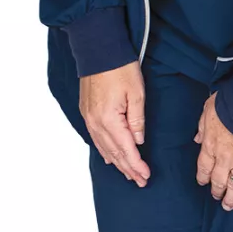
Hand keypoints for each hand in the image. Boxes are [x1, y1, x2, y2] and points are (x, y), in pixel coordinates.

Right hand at [80, 61, 149, 186]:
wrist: (97, 50)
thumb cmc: (119, 67)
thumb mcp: (136, 93)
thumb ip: (137, 120)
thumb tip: (138, 140)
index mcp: (109, 119)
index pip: (126, 149)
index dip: (136, 165)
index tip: (146, 176)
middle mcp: (95, 122)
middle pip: (114, 152)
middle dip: (128, 168)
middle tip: (140, 181)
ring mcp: (88, 118)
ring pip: (103, 147)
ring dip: (117, 162)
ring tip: (128, 173)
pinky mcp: (86, 112)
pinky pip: (96, 138)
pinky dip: (105, 150)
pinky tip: (110, 156)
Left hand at [194, 94, 232, 211]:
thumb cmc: (228, 105)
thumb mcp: (207, 111)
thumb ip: (202, 127)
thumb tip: (197, 139)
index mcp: (210, 146)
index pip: (203, 166)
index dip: (203, 176)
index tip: (202, 183)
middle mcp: (224, 159)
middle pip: (218, 180)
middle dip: (216, 190)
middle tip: (216, 197)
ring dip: (230, 198)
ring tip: (228, 207)